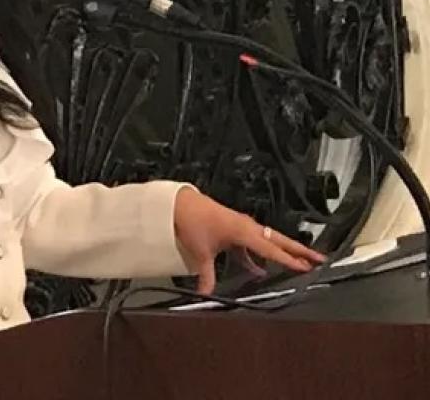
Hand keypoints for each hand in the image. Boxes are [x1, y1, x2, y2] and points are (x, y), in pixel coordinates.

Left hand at [173, 188, 325, 293]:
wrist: (179, 204)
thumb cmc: (193, 222)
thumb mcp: (201, 252)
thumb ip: (206, 276)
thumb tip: (205, 294)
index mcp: (243, 231)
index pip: (271, 248)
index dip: (289, 259)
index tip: (307, 267)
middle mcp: (247, 227)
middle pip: (278, 241)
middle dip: (299, 251)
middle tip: (320, 259)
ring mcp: (242, 227)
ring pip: (269, 241)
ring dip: (283, 252)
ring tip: (300, 263)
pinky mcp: (235, 229)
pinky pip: (253, 244)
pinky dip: (259, 256)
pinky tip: (260, 270)